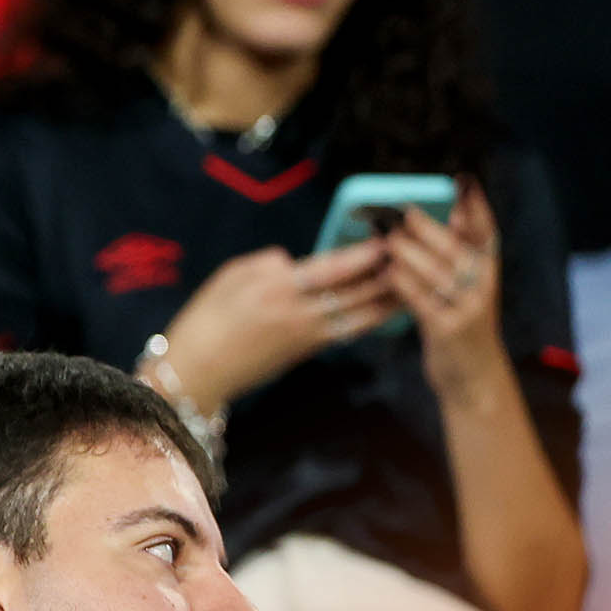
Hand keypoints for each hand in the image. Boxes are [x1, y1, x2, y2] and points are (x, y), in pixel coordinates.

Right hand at [158, 239, 393, 411]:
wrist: (199, 369)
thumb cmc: (206, 318)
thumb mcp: (229, 275)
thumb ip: (266, 263)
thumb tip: (293, 261)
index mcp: (278, 289)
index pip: (333, 269)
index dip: (364, 255)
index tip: (386, 241)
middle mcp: (301, 313)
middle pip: (356, 293)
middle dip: (385, 275)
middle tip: (411, 257)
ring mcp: (309, 335)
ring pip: (361, 315)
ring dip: (388, 300)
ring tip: (411, 283)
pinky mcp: (309, 350)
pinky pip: (349, 330)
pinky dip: (370, 318)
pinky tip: (384, 309)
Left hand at [378, 185, 506, 393]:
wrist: (474, 378)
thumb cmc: (461, 323)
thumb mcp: (467, 288)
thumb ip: (459, 254)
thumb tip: (450, 212)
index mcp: (488, 272)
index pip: (487, 233)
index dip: (476, 206)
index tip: (464, 180)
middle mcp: (484, 288)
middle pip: (456, 250)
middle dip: (427, 228)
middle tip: (400, 210)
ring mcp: (469, 310)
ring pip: (437, 273)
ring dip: (409, 252)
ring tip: (386, 237)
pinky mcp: (449, 330)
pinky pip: (423, 300)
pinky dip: (403, 283)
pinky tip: (387, 271)